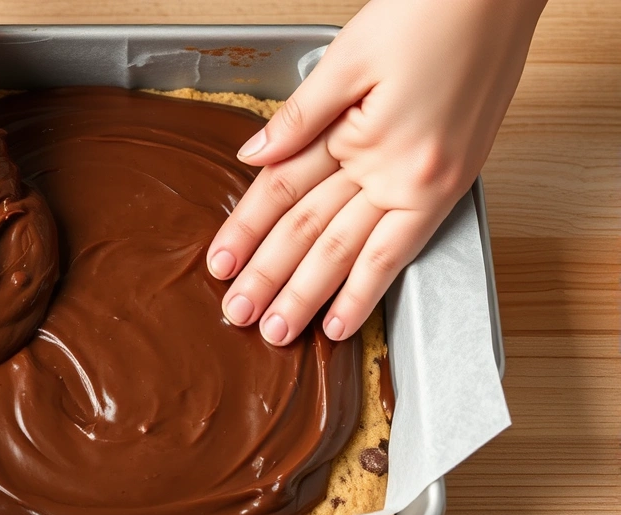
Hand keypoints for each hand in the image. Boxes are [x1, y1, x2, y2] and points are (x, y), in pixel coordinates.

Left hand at [207, 0, 544, 344]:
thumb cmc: (428, 14)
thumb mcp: (348, 55)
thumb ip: (298, 117)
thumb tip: (252, 156)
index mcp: (360, 134)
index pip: (284, 191)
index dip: (246, 228)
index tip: (220, 261)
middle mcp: (392, 169)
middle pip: (310, 230)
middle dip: (269, 275)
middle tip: (239, 314)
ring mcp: (422, 184)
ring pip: (349, 249)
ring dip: (309, 293)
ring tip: (278, 330)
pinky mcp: (449, 187)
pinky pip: (400, 251)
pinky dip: (367, 288)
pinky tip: (341, 319)